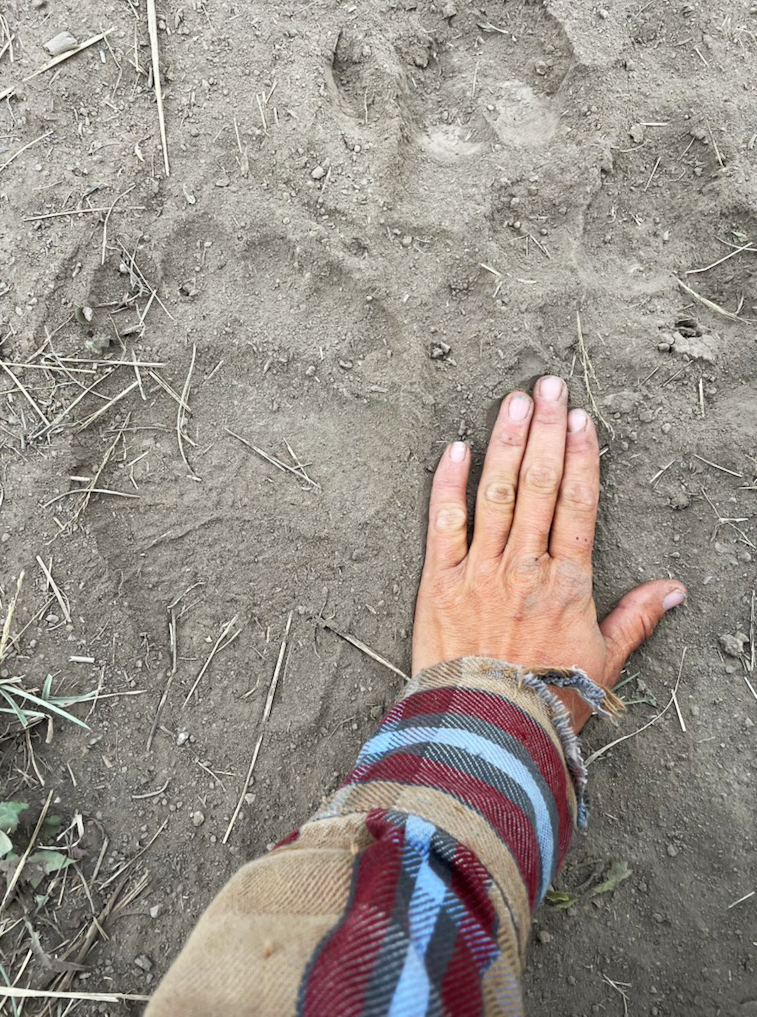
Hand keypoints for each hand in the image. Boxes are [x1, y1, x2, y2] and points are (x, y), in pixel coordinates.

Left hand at [412, 376, 685, 731]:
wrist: (487, 729)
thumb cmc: (548, 699)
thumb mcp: (603, 661)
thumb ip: (636, 619)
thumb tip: (674, 589)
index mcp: (566, 581)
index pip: (577, 504)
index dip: (579, 456)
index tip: (580, 419)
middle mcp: (524, 565)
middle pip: (538, 484)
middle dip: (545, 430)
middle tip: (549, 384)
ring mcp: (479, 569)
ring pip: (495, 493)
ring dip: (505, 443)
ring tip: (513, 400)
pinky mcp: (438, 582)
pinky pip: (443, 524)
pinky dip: (447, 485)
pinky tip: (455, 449)